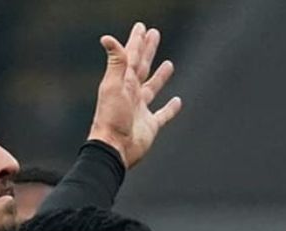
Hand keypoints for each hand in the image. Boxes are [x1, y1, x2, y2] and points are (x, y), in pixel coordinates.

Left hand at [88, 22, 181, 167]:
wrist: (114, 148)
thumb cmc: (111, 118)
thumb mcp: (113, 86)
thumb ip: (116, 62)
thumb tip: (106, 38)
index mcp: (123, 83)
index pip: (131, 57)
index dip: (137, 42)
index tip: (142, 27)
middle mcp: (131, 94)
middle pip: (142, 67)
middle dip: (148, 51)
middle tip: (155, 34)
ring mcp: (141, 110)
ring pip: (153, 88)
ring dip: (160, 76)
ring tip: (169, 64)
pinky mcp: (150, 126)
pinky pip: (163, 115)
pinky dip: (170, 109)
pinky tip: (178, 101)